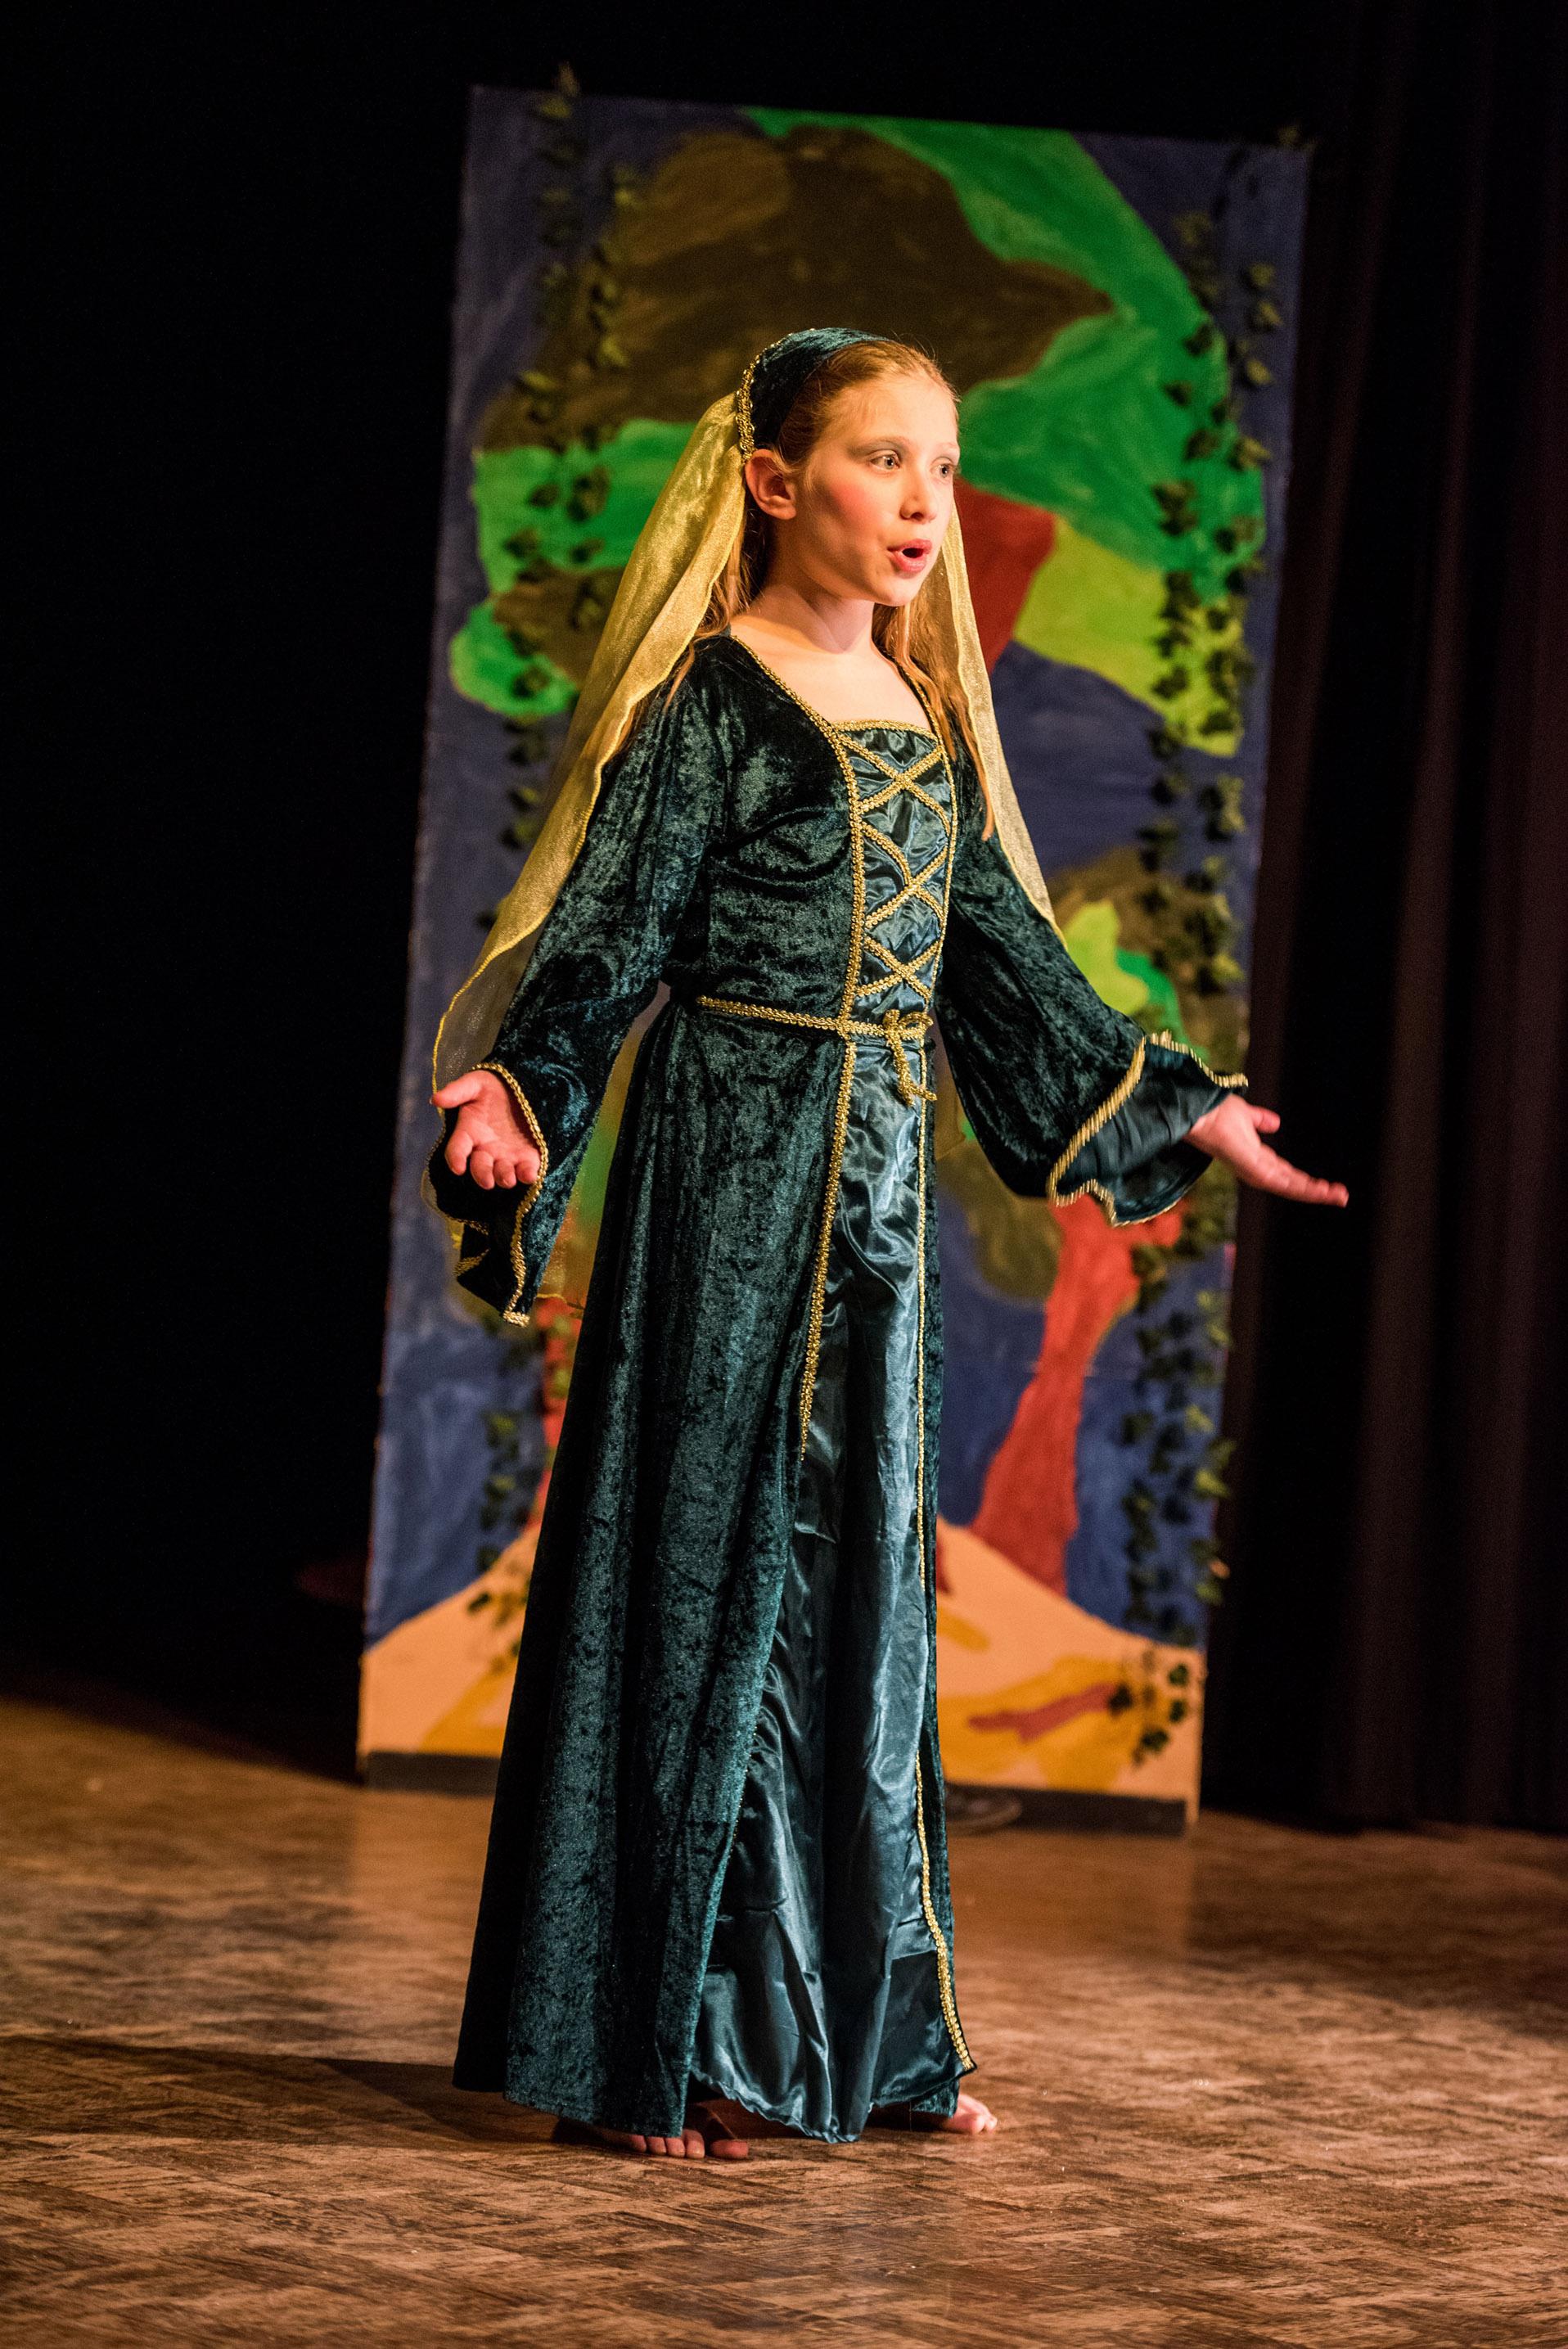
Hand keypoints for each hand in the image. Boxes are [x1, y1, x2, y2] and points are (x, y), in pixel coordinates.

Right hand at [432, 1069, 541, 1192]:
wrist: (520, 1089)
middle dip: (482, 1175)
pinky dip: (528, 1175)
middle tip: (486, 1182)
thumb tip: (435, 1099)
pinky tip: (529, 1175)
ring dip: (504, 1178)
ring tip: (508, 1180)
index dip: (456, 1158)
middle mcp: (486, 1148)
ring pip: (502, 1173)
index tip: (458, 1168)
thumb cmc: (493, 1087)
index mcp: (470, 1132)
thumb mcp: (475, 1083)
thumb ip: (457, 1091)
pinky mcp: (527, 1157)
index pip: (458, 1149)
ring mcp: (506, 1155)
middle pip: (480, 1167)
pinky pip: (526, 1170)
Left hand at [1187, 1094, 1348, 1206]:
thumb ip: (1260, 1121)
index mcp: (1256, 1157)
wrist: (1199, 1110)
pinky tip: (1321, 1191)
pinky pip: (1282, 1183)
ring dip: (1315, 1192)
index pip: (1286, 1173)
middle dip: (1316, 1191)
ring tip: (1339, 1196)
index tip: (1328, 1186)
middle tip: (1342, 1196)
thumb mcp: (1246, 1115)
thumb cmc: (1214, 1111)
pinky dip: (1303, 1188)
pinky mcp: (1252, 1170)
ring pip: (1290, 1187)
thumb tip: (1276, 1123)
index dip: (1306, 1180)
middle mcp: (1255, 1168)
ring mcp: (1254, 1171)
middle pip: (1291, 1184)